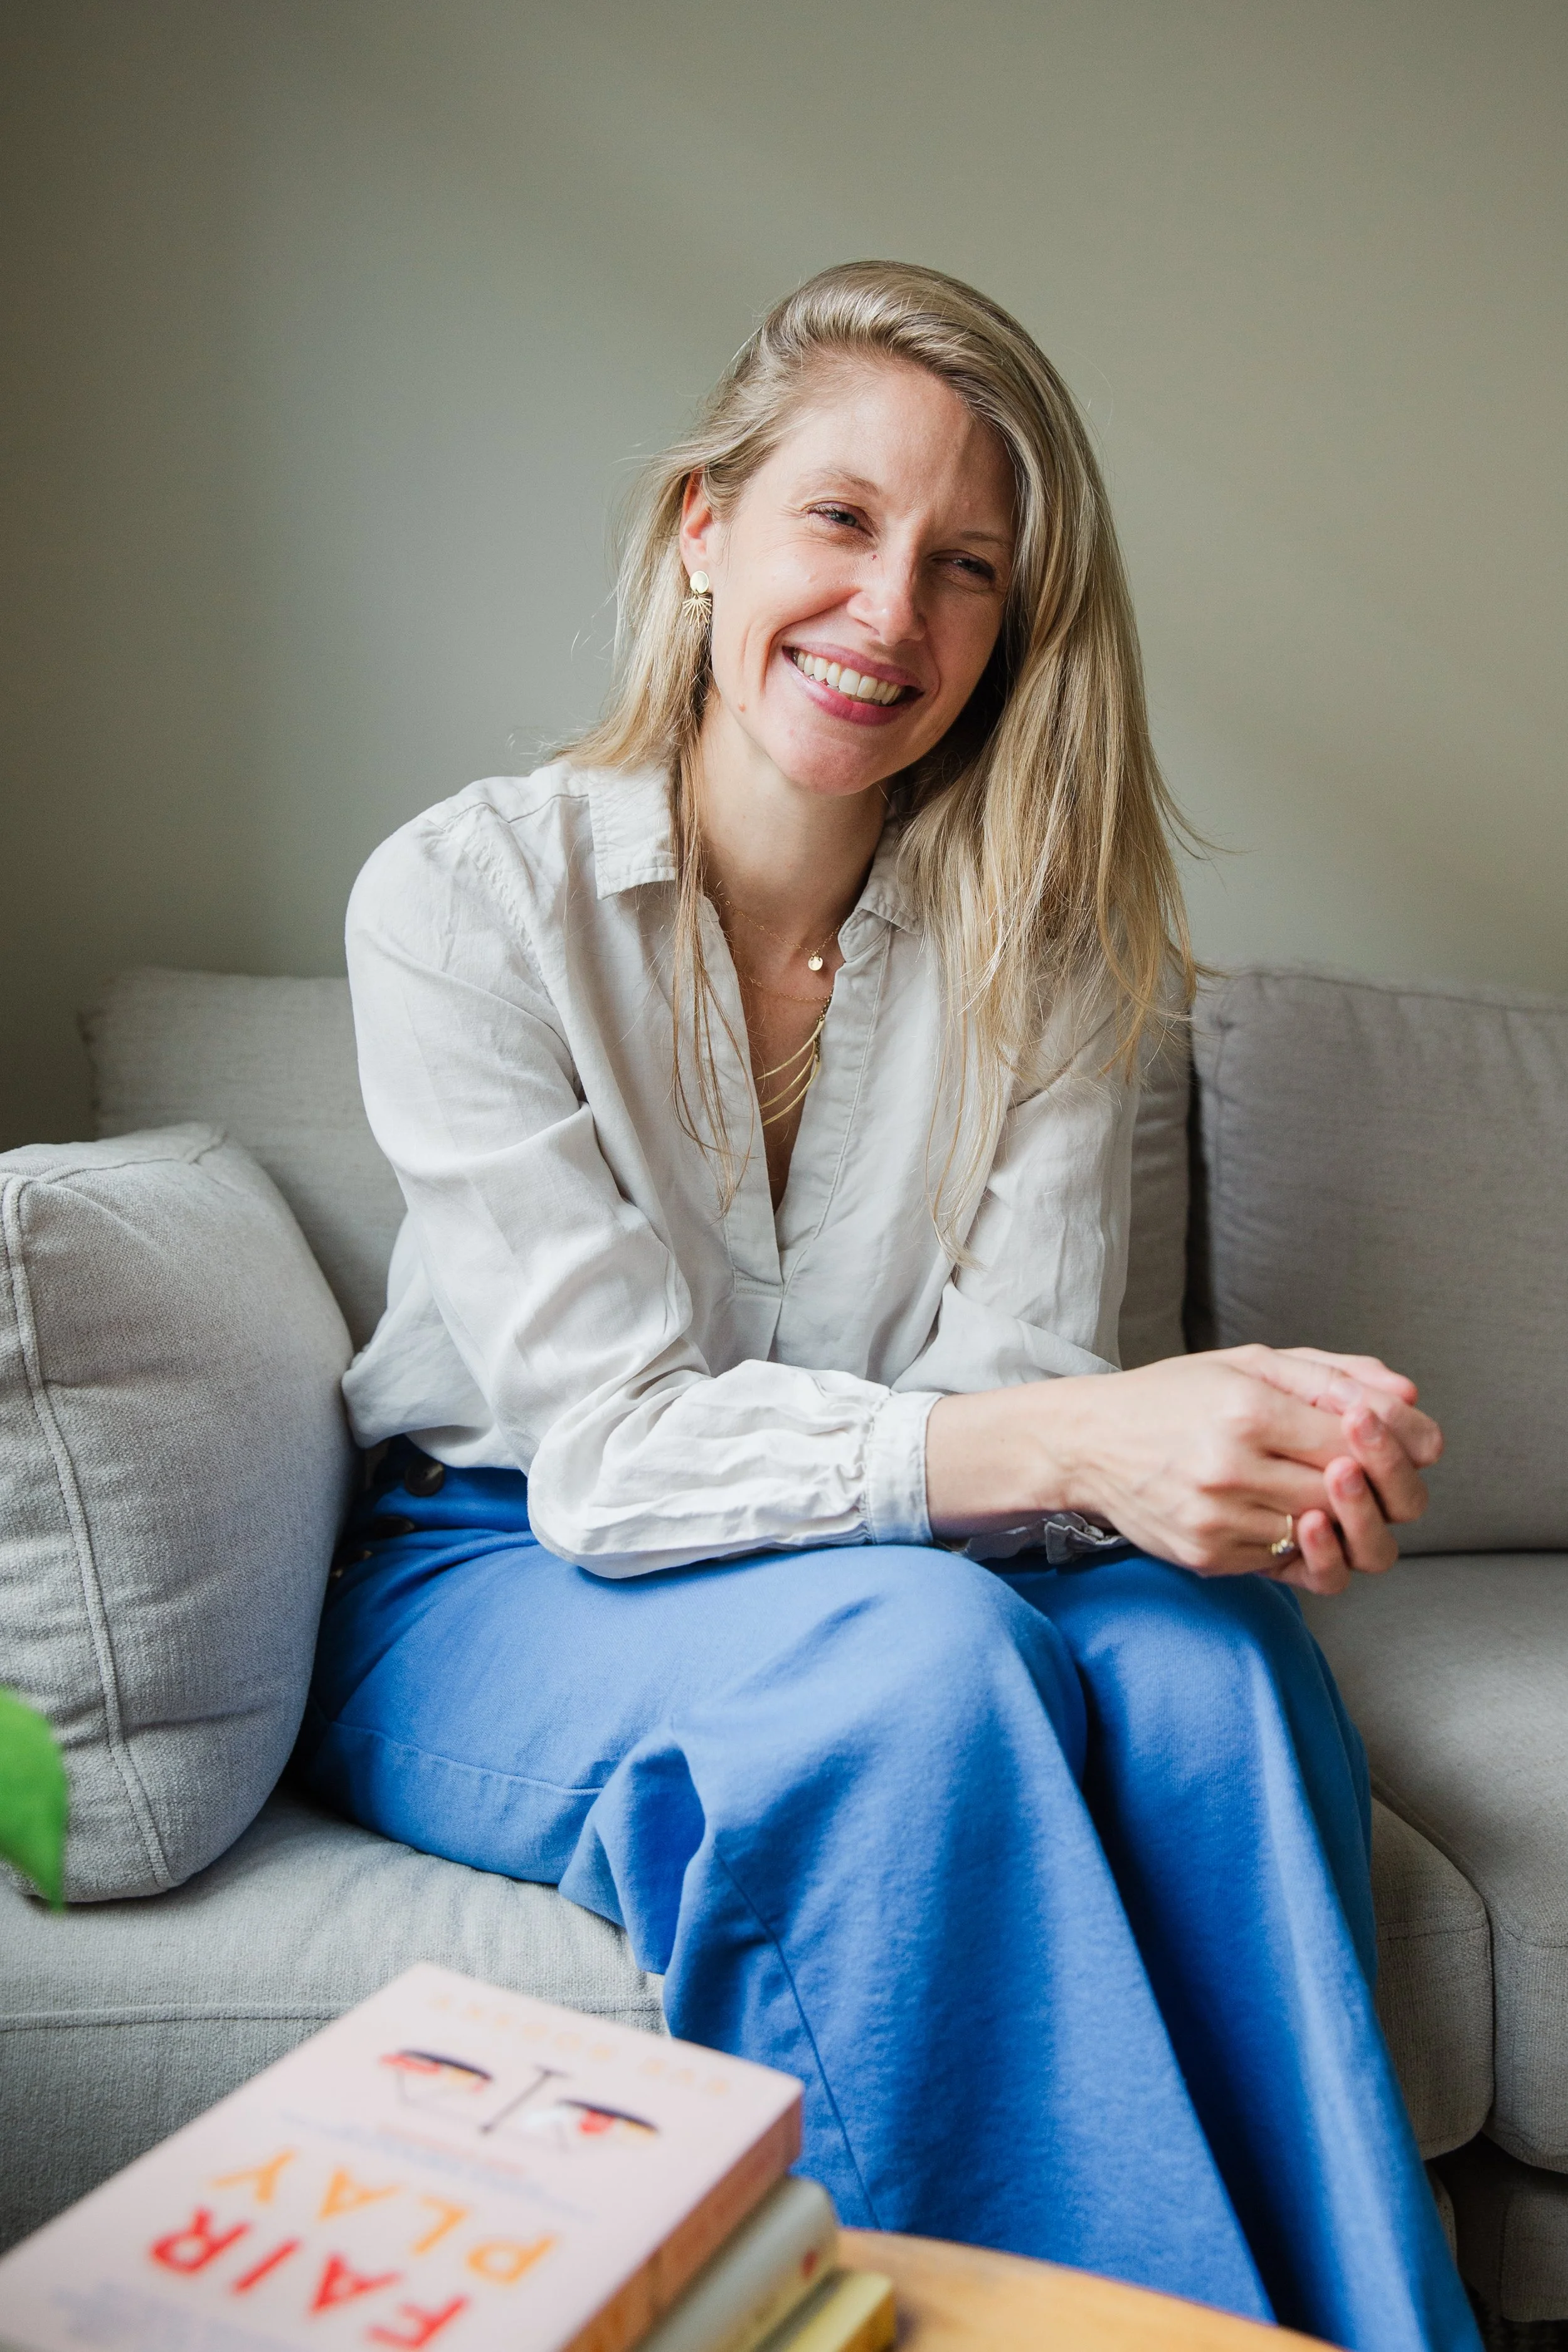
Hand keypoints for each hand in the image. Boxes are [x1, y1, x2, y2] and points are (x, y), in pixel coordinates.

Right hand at [926, 1345, 1440, 1597]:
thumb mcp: (1249, 1363)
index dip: (1393, 1442)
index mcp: (1247, 1408)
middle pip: (1346, 1492)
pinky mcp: (1206, 1556)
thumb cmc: (1173, 1396)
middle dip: (1371, 1483)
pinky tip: (1277, 1510)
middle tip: (1364, 1468)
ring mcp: (1216, 1518)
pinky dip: (1295, 1540)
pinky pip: (1281, 1561)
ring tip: (1316, 1486)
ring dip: (1335, 1514)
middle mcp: (1231, 1466)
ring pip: (1320, 1533)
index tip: (1400, 1437)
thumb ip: (1333, 1377)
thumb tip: (1409, 1400)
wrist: (1087, 1443)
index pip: (1356, 1439)